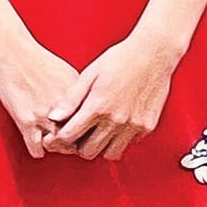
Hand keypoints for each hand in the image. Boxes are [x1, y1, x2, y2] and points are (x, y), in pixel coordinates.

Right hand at [0, 36, 86, 159]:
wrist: (11, 51)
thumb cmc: (35, 58)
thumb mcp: (66, 73)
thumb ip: (77, 93)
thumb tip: (84, 105)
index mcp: (76, 97)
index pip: (89, 124)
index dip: (86, 131)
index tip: (81, 134)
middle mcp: (63, 108)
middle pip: (77, 138)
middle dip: (73, 144)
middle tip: (67, 144)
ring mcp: (44, 115)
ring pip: (58, 145)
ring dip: (55, 147)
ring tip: (51, 145)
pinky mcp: (26, 121)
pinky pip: (36, 148)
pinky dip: (37, 150)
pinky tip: (37, 146)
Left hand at [52, 29, 180, 159]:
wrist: (154, 53)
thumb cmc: (120, 59)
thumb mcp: (90, 74)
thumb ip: (71, 99)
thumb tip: (53, 117)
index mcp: (98, 105)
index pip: (70, 136)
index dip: (58, 139)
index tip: (56, 136)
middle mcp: (116, 120)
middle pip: (89, 152)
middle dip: (79, 145)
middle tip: (78, 135)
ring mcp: (133, 125)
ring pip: (110, 154)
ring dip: (101, 146)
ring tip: (97, 132)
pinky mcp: (147, 126)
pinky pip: (128, 144)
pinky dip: (119, 139)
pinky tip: (115, 125)